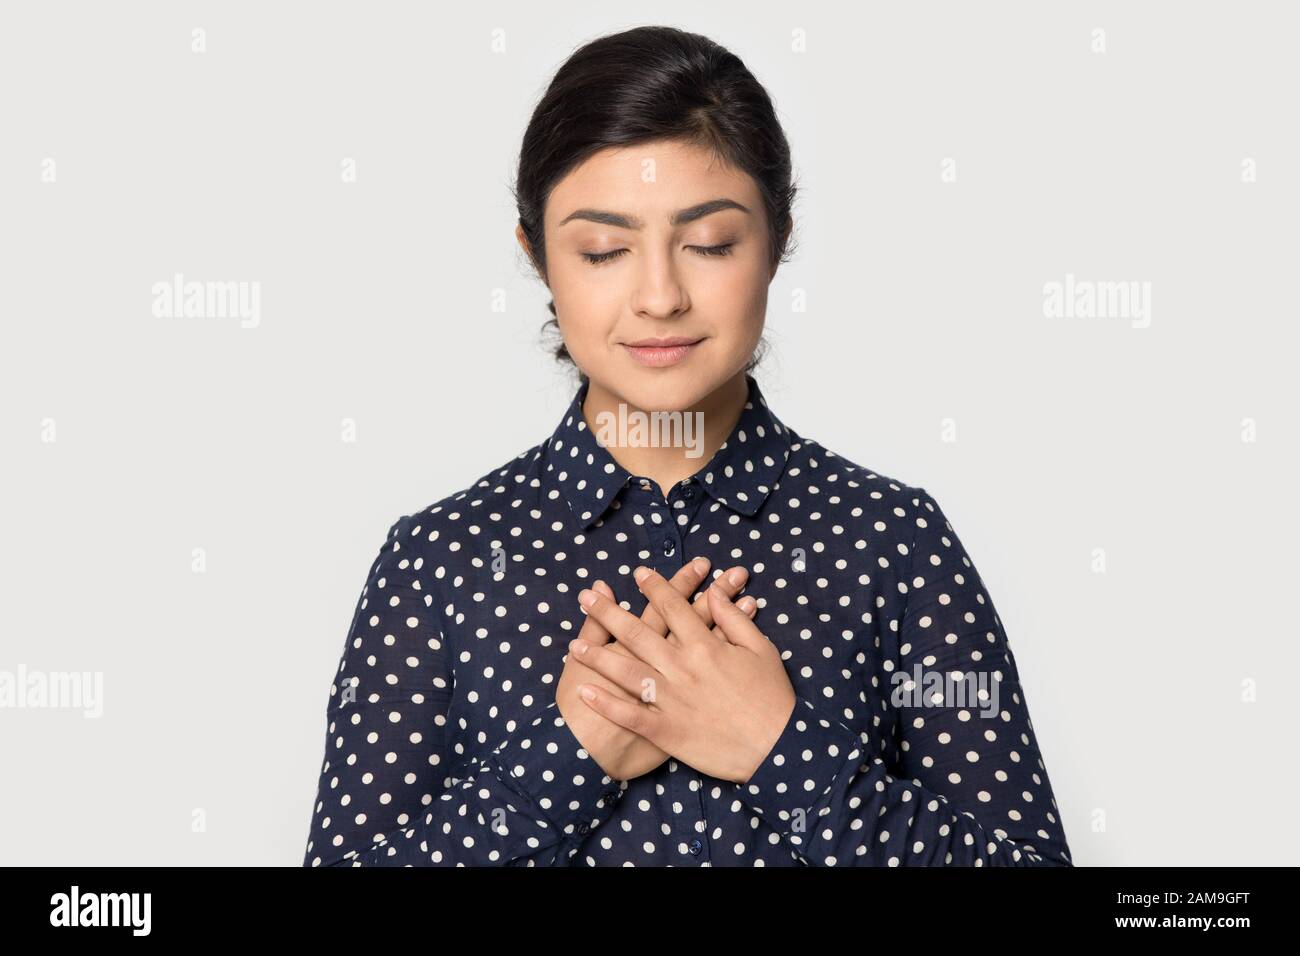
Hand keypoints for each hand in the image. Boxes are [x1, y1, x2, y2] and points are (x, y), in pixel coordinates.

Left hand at [571, 566, 795, 784]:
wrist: (776, 748)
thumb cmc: (772, 697)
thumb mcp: (761, 649)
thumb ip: (734, 620)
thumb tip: (714, 593)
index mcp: (705, 646)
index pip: (673, 607)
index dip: (654, 587)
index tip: (637, 573)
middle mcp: (682, 668)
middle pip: (638, 633)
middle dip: (609, 612)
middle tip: (587, 595)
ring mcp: (671, 700)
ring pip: (626, 671)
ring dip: (598, 656)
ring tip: (574, 644)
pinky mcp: (667, 730)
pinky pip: (630, 715)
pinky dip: (606, 703)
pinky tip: (585, 691)